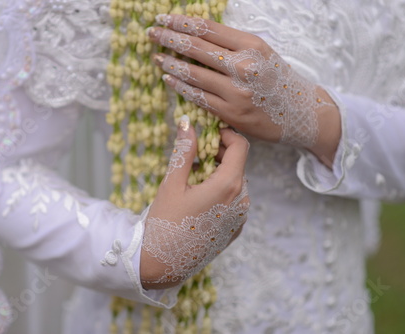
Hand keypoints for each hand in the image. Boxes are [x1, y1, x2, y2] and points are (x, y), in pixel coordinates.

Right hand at [140, 115, 249, 289]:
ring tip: (192, 180)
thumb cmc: (165, 222)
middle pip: (238, 164)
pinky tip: (198, 200)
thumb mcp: (172, 183)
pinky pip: (234, 202)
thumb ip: (184, 151)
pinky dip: (220, 193)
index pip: (240, 146)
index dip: (226, 135)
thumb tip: (187, 123)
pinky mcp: (235, 231)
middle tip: (194, 156)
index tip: (208, 134)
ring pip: (236, 183)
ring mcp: (240, 218)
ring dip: (218, 174)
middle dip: (219, 155)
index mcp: (229, 185)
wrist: (162, 264)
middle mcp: (242, 201)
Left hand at [148, 14, 340, 166]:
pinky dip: (181, 87)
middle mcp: (243, 67)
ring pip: (193, 74)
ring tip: (157, 56)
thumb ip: (231, 45)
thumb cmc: (279, 81)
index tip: (164, 19)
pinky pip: (198, 97)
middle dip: (169, 39)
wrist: (301, 113)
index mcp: (251, 46)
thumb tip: (196, 34)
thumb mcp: (261, 53)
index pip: (208, 29)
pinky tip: (169, 80)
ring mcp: (235, 92)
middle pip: (197, 48)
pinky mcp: (230, 113)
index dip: (182, 23)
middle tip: (152, 33)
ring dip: (170, 64)